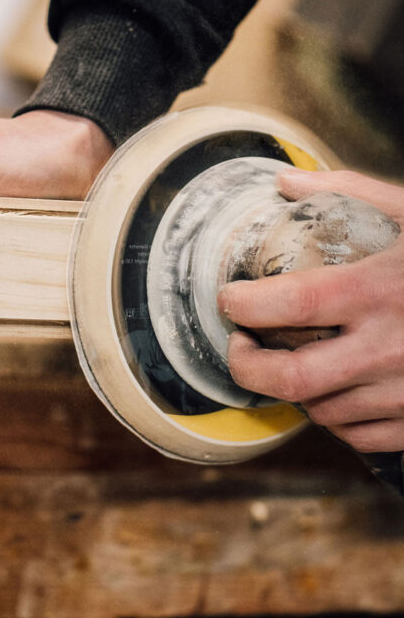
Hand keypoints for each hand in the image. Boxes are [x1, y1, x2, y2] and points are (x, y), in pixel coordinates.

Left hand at [218, 168, 403, 451]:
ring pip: (321, 410)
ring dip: (292, 390)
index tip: (229, 298)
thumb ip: (349, 193)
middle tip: (239, 345)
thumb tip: (284, 182)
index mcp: (384, 289)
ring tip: (288, 362)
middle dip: (246, 367)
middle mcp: (394, 346)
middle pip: (291, 379)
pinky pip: (359, 435)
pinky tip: (334, 390)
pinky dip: (334, 416)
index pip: (291, 302)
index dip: (244, 305)